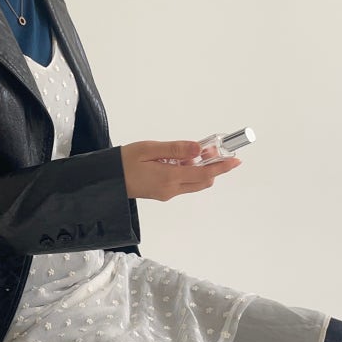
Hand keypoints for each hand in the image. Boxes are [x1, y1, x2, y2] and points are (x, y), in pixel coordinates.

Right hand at [120, 140, 241, 200]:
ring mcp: (167, 193)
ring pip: (194, 182)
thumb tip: (198, 149)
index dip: (222, 167)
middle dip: (213, 166)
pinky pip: (183, 183)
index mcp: (169, 177)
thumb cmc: (123, 162)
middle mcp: (171, 189)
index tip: (235, 160)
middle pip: (203, 180)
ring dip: (199, 169)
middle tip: (213, 148)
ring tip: (193, 151)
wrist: (106, 180)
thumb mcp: (149, 149)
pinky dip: (188, 172)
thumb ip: (176, 149)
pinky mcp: (162, 193)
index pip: (204, 173)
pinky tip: (180, 160)